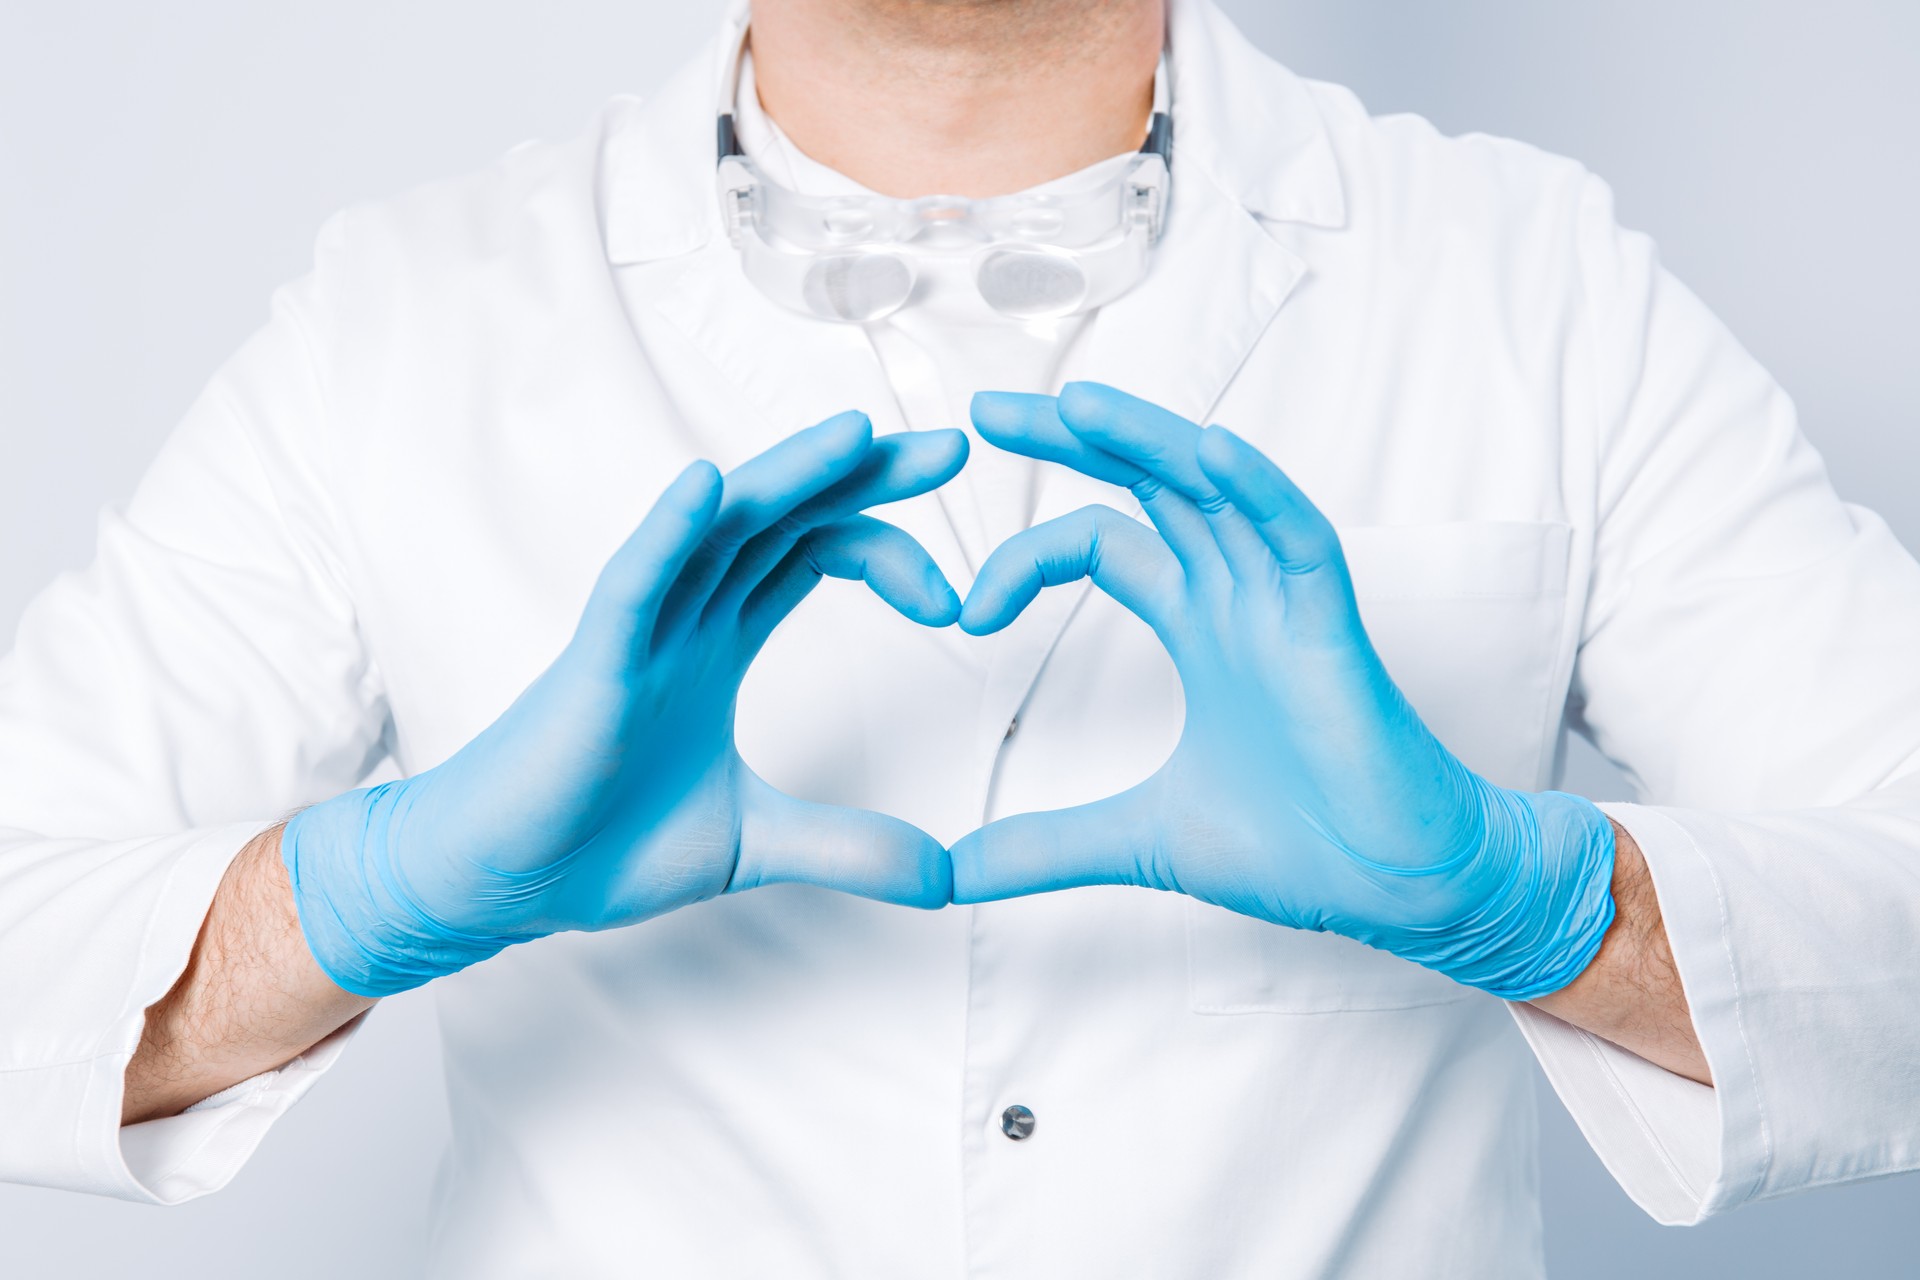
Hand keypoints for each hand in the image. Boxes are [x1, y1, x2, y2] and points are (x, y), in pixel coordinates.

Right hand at [284, 413, 966, 996]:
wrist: (504, 881)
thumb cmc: (601, 842)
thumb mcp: (756, 842)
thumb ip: (850, 847)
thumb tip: (947, 878)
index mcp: (721, 640)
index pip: (815, 553)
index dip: (887, 547)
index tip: (957, 598)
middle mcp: (686, 616)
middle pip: (784, 517)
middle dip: (865, 477)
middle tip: (956, 447)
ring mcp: (639, 632)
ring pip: (718, 529)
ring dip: (787, 478)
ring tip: (857, 435)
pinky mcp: (592, 665)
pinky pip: (632, 583)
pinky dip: (668, 533)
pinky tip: (710, 488)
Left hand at [953, 383, 1615, 999]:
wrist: (1398, 891)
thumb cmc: (1302, 849)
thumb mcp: (1137, 840)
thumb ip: (1045, 847)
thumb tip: (951, 875)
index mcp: (1199, 624)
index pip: (1101, 543)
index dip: (1026, 559)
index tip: (965, 612)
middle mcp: (1239, 594)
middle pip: (1150, 483)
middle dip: (1073, 439)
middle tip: (987, 407)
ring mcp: (1287, 603)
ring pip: (1217, 490)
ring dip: (1149, 441)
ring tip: (1073, 405)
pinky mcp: (1333, 629)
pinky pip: (1299, 537)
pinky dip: (1258, 492)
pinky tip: (1209, 453)